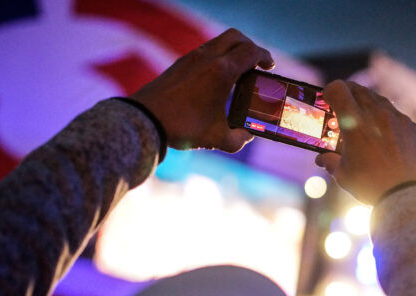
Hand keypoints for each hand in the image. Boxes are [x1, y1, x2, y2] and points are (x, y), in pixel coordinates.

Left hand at [130, 28, 273, 151]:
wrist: (146, 121)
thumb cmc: (183, 127)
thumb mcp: (218, 138)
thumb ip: (239, 138)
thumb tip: (247, 135)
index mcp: (222, 71)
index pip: (251, 52)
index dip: (265, 57)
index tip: (269, 66)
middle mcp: (207, 58)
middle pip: (236, 37)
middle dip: (250, 47)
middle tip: (256, 63)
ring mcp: (191, 58)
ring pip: (219, 42)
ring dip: (232, 51)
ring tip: (237, 72)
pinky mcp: (179, 64)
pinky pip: (205, 52)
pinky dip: (216, 58)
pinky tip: (215, 79)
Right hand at [316, 81, 415, 204]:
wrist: (407, 195)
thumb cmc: (371, 186)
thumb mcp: (344, 175)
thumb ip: (330, 162)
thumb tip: (322, 159)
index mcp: (354, 123)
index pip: (338, 89)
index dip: (330, 91)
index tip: (327, 99)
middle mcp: (376, 115)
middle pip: (358, 89)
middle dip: (346, 94)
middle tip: (341, 106)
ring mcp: (396, 118)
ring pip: (377, 98)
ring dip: (366, 103)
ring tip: (361, 119)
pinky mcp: (410, 126)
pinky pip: (394, 113)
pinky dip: (384, 116)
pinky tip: (381, 132)